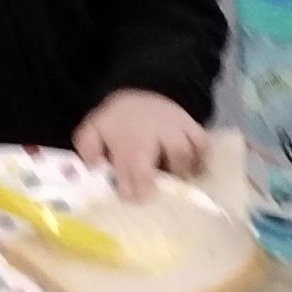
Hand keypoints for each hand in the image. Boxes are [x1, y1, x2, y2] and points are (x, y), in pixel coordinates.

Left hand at [75, 90, 210, 201]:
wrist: (141, 91)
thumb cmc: (118, 122)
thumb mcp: (94, 129)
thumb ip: (88, 149)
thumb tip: (92, 167)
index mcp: (128, 138)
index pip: (133, 170)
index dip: (134, 191)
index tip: (133, 200)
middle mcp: (155, 133)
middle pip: (160, 161)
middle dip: (159, 184)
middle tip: (156, 197)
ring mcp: (176, 129)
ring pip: (184, 152)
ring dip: (181, 172)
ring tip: (174, 182)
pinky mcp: (193, 127)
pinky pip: (203, 145)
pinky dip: (202, 161)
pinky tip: (194, 171)